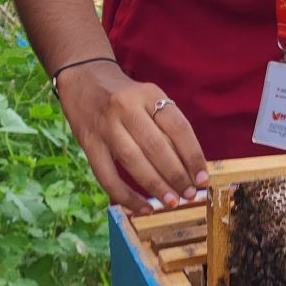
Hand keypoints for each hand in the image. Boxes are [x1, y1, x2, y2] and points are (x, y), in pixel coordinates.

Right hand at [52, 61, 209, 212]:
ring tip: (171, 202)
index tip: (202, 178)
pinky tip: (142, 208)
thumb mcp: (148, 97)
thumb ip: (165, 125)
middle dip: (176, 175)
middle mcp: (127, 107)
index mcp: (148, 93)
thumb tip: (188, 166)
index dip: (193, 155)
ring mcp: (105, 126)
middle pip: (157, 146)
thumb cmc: (124, 94)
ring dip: (155, 186)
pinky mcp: (88, 143)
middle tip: (189, 195)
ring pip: (133, 161)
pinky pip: (108, 175)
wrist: (82, 77)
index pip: (178, 127)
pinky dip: (126, 195)